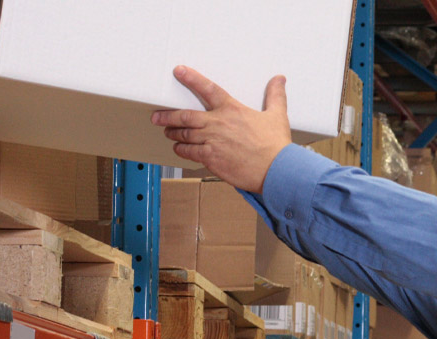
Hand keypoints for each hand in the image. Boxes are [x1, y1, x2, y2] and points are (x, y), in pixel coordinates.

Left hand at [152, 66, 291, 192]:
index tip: (179, 71)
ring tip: (168, 133)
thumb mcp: (277, 115)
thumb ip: (275, 96)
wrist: (275, 170)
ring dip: (173, 133)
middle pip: (185, 116)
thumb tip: (279, 79)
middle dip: (168, 116)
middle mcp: (218, 123)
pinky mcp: (210, 158)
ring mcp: (212, 141)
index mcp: (232, 109)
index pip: (208, 89)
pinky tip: (179, 150)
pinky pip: (189, 152)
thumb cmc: (276, 144)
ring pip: (184, 135)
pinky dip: (181, 150)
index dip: (192, 78)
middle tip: (157, 116)